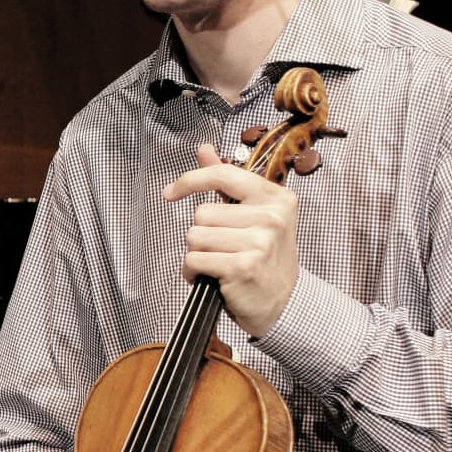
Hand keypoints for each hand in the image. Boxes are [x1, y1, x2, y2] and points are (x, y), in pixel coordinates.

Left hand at [161, 142, 298, 337]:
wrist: (281, 302)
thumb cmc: (264, 257)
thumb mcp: (253, 214)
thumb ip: (227, 181)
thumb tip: (205, 149)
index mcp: (276, 197)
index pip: (223, 175)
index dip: (190, 181)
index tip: (171, 193)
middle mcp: (272, 217)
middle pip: (202, 213)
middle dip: (202, 233)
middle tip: (223, 248)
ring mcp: (260, 242)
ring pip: (195, 236)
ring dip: (197, 253)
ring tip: (219, 262)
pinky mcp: (243, 266)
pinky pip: (194, 259)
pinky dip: (194, 271)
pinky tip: (213, 276)